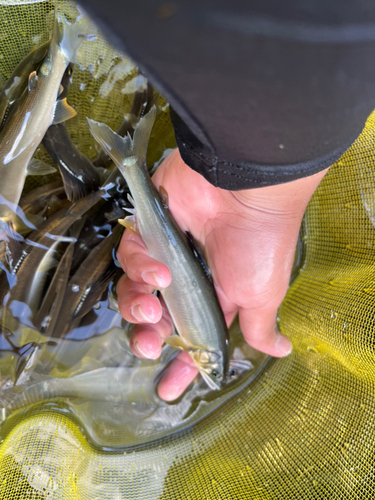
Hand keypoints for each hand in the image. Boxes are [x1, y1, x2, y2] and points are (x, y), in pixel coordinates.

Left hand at [116, 149, 327, 400]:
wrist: (249, 193)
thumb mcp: (262, 295)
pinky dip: (141, 268)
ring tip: (152, 310)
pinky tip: (160, 272)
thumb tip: (280, 350)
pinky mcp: (147, 229)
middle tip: (151, 346)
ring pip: (133, 290)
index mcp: (213, 298)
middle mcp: (185, 279)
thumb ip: (258, 327)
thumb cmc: (259, 246)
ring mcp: (164, 253)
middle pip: (153, 318)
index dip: (181, 364)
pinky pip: (131, 256)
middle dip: (146, 338)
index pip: (191, 337)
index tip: (167, 390)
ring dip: (138, 306)